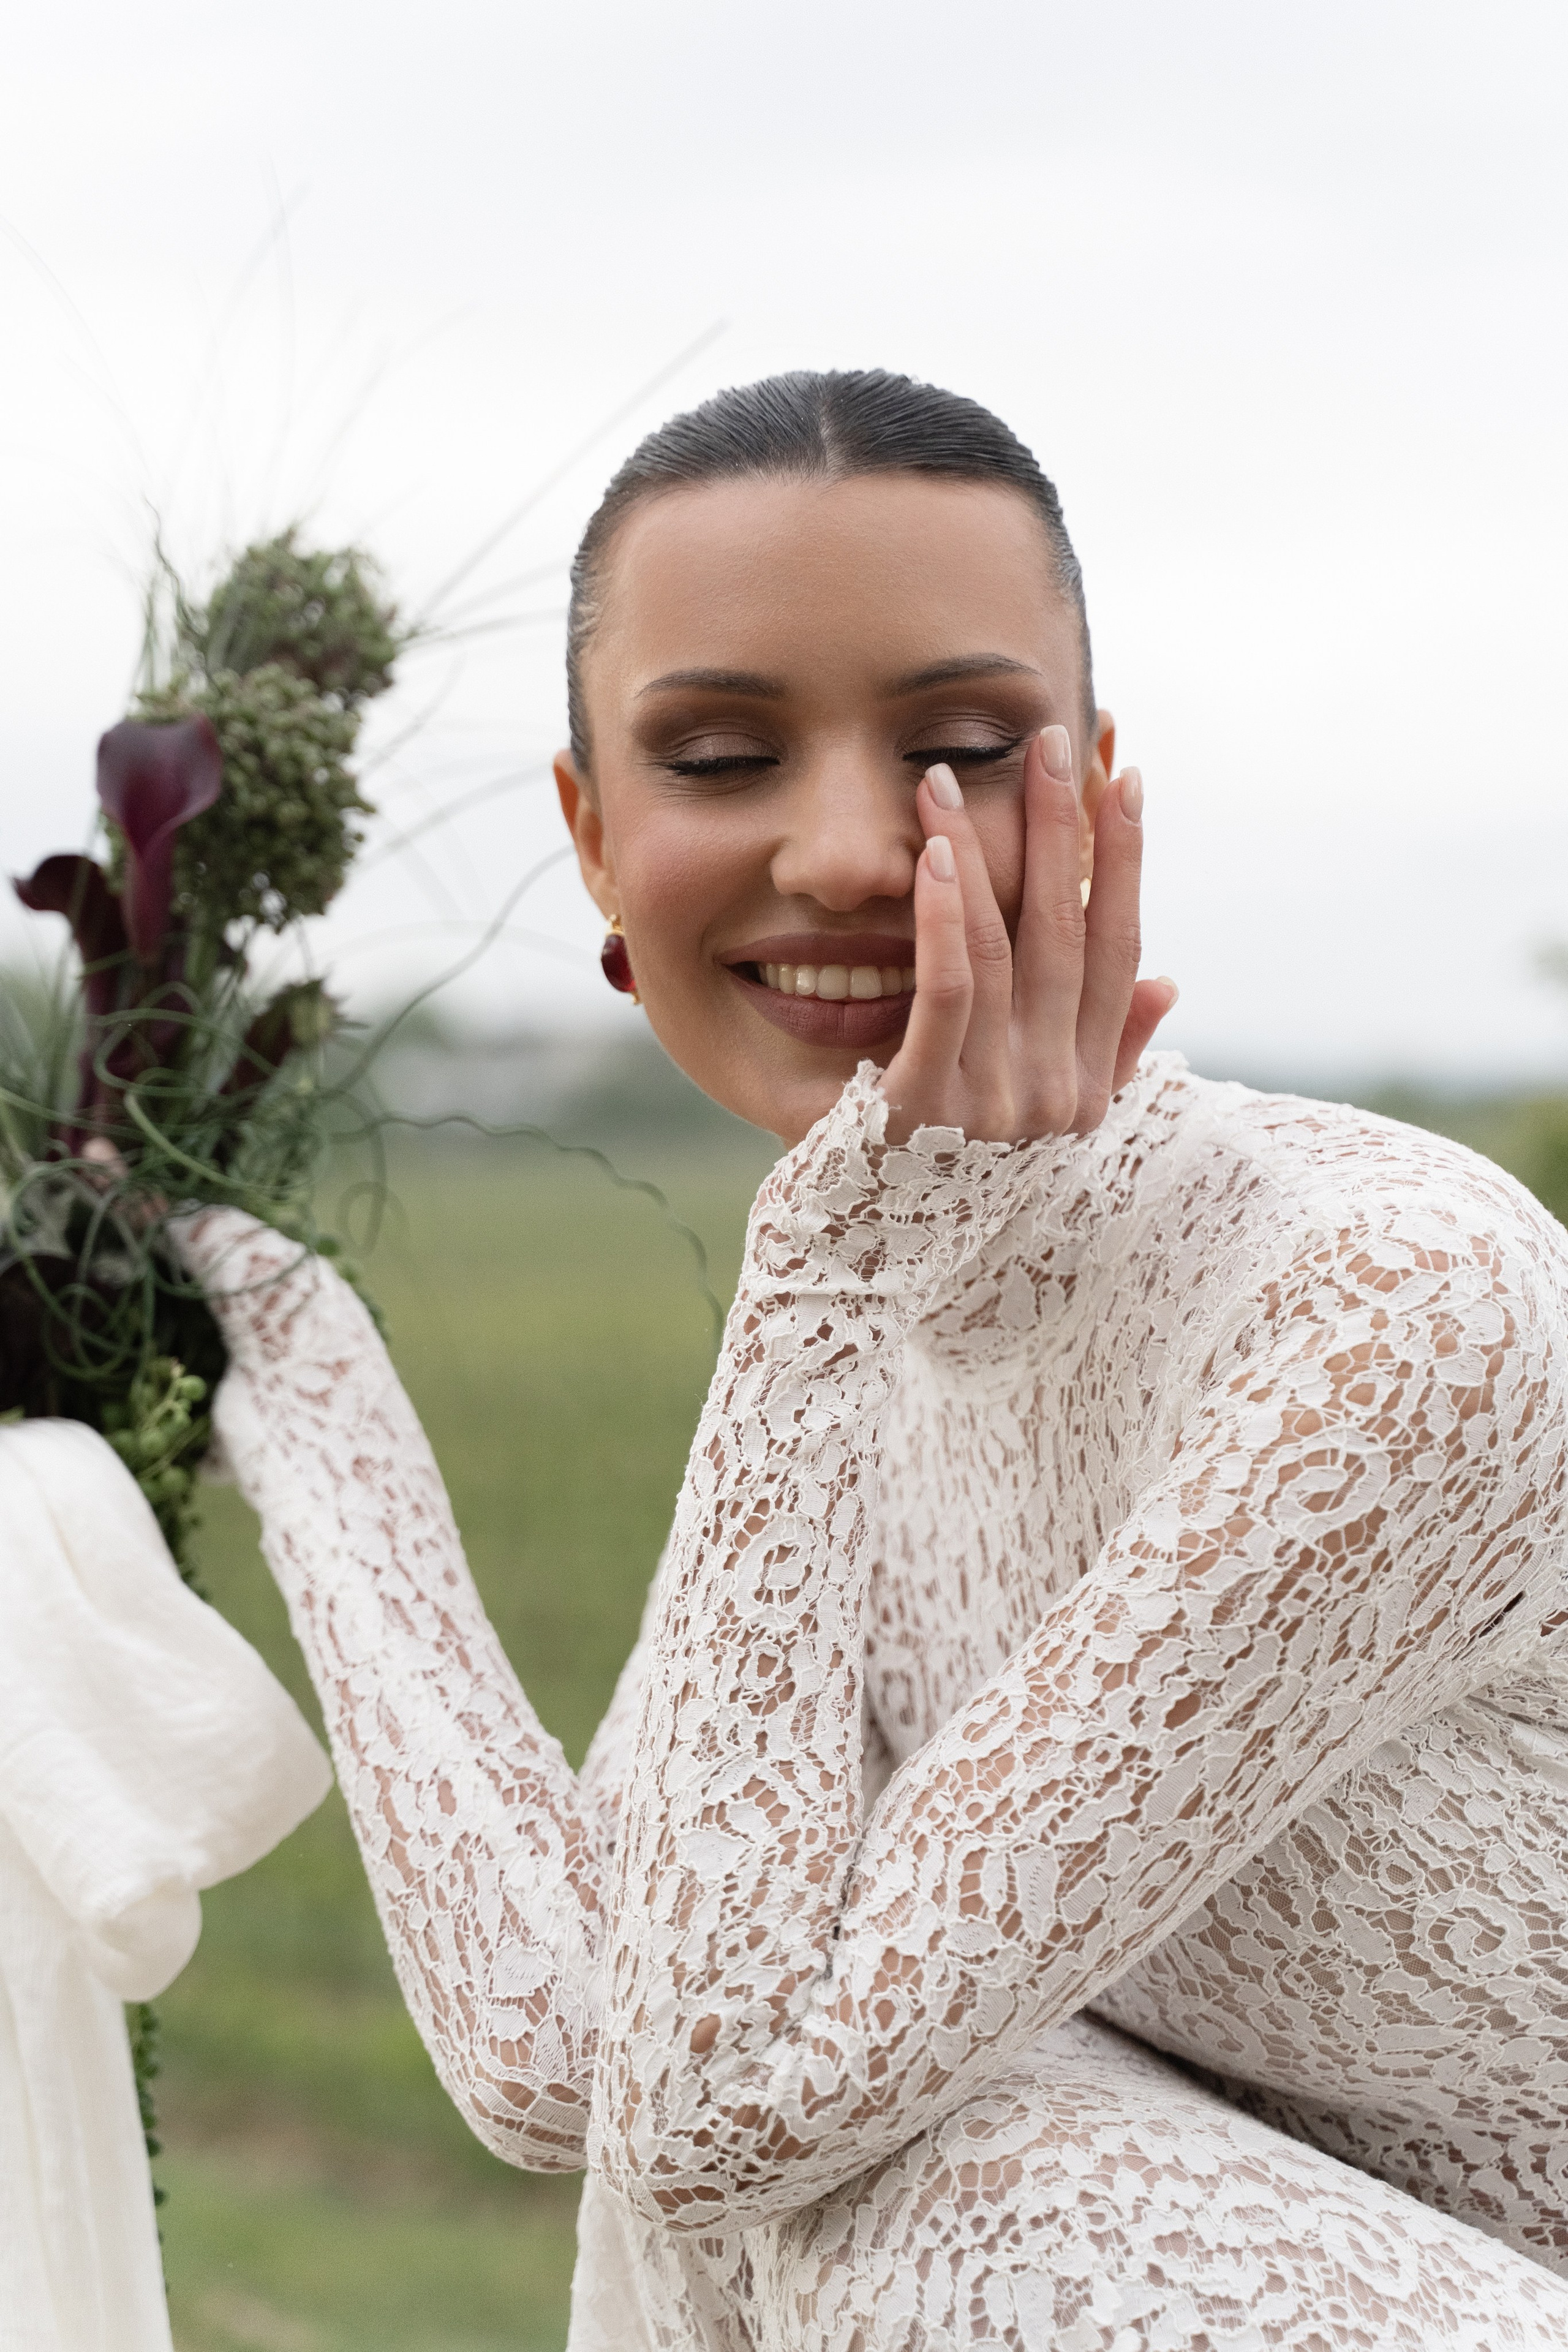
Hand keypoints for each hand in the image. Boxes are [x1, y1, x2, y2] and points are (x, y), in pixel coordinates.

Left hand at [879, 725, 1175, 1145]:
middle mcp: (1054, 1094)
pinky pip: (946, 993)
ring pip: (1002, 948)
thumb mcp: (1041, 1122)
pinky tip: (937, 857)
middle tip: (1048, 741)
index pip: (1119, 947)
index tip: (1124, 778)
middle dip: (1062, 829)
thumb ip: (1107, 1054)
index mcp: (1089, 1086)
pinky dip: (946, 919)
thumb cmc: (957, 1178)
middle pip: (1067, 932)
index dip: (1124, 860)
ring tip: (951, 778)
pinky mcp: (923, 1107)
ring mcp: (993, 1104)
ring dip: (984, 854)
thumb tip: (1165, 980)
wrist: (884, 1265)